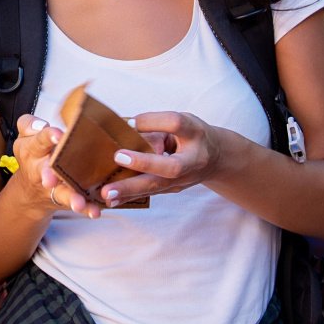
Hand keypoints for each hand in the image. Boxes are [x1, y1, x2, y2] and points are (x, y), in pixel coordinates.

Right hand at [12, 114, 98, 218]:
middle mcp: (41, 169)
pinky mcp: (65, 199)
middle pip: (45, 171)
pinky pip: (76, 204)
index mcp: (32, 150)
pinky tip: (94, 211)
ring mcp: (54, 186)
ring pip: (61, 192)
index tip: (58, 135)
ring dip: (70, 198)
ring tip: (78, 202)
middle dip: (49, 174)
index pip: (39, 140)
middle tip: (50, 179)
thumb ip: (30, 125)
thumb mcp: (26, 137)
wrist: (31, 187)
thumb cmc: (34, 155)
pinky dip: (86, 209)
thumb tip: (42, 125)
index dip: (48, 137)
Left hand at [99, 111, 221, 204]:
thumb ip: (156, 124)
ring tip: (107, 193)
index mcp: (194, 133)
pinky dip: (128, 198)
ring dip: (130, 190)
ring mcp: (183, 179)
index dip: (153, 122)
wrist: (215, 158)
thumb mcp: (180, 122)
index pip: (176, 124)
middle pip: (170, 166)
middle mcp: (192, 159)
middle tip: (118, 158)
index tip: (130, 123)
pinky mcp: (172, 190)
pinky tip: (110, 202)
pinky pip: (149, 194)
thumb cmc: (191, 134)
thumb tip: (124, 129)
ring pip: (157, 186)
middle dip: (143, 164)